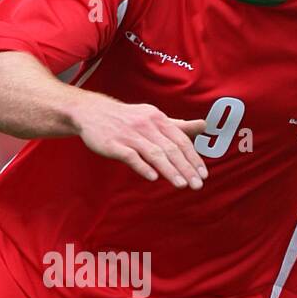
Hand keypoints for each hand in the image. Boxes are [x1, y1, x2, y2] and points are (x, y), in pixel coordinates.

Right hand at [72, 96, 208, 188]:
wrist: (93, 112)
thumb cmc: (128, 118)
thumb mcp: (154, 117)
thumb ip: (178, 125)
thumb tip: (204, 125)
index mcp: (158, 119)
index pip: (181, 140)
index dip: (193, 158)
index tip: (203, 174)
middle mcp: (146, 125)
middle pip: (170, 149)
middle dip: (185, 168)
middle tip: (197, 185)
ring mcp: (129, 135)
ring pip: (154, 153)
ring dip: (169, 170)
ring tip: (181, 185)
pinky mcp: (113, 144)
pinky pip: (131, 156)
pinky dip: (143, 166)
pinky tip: (153, 178)